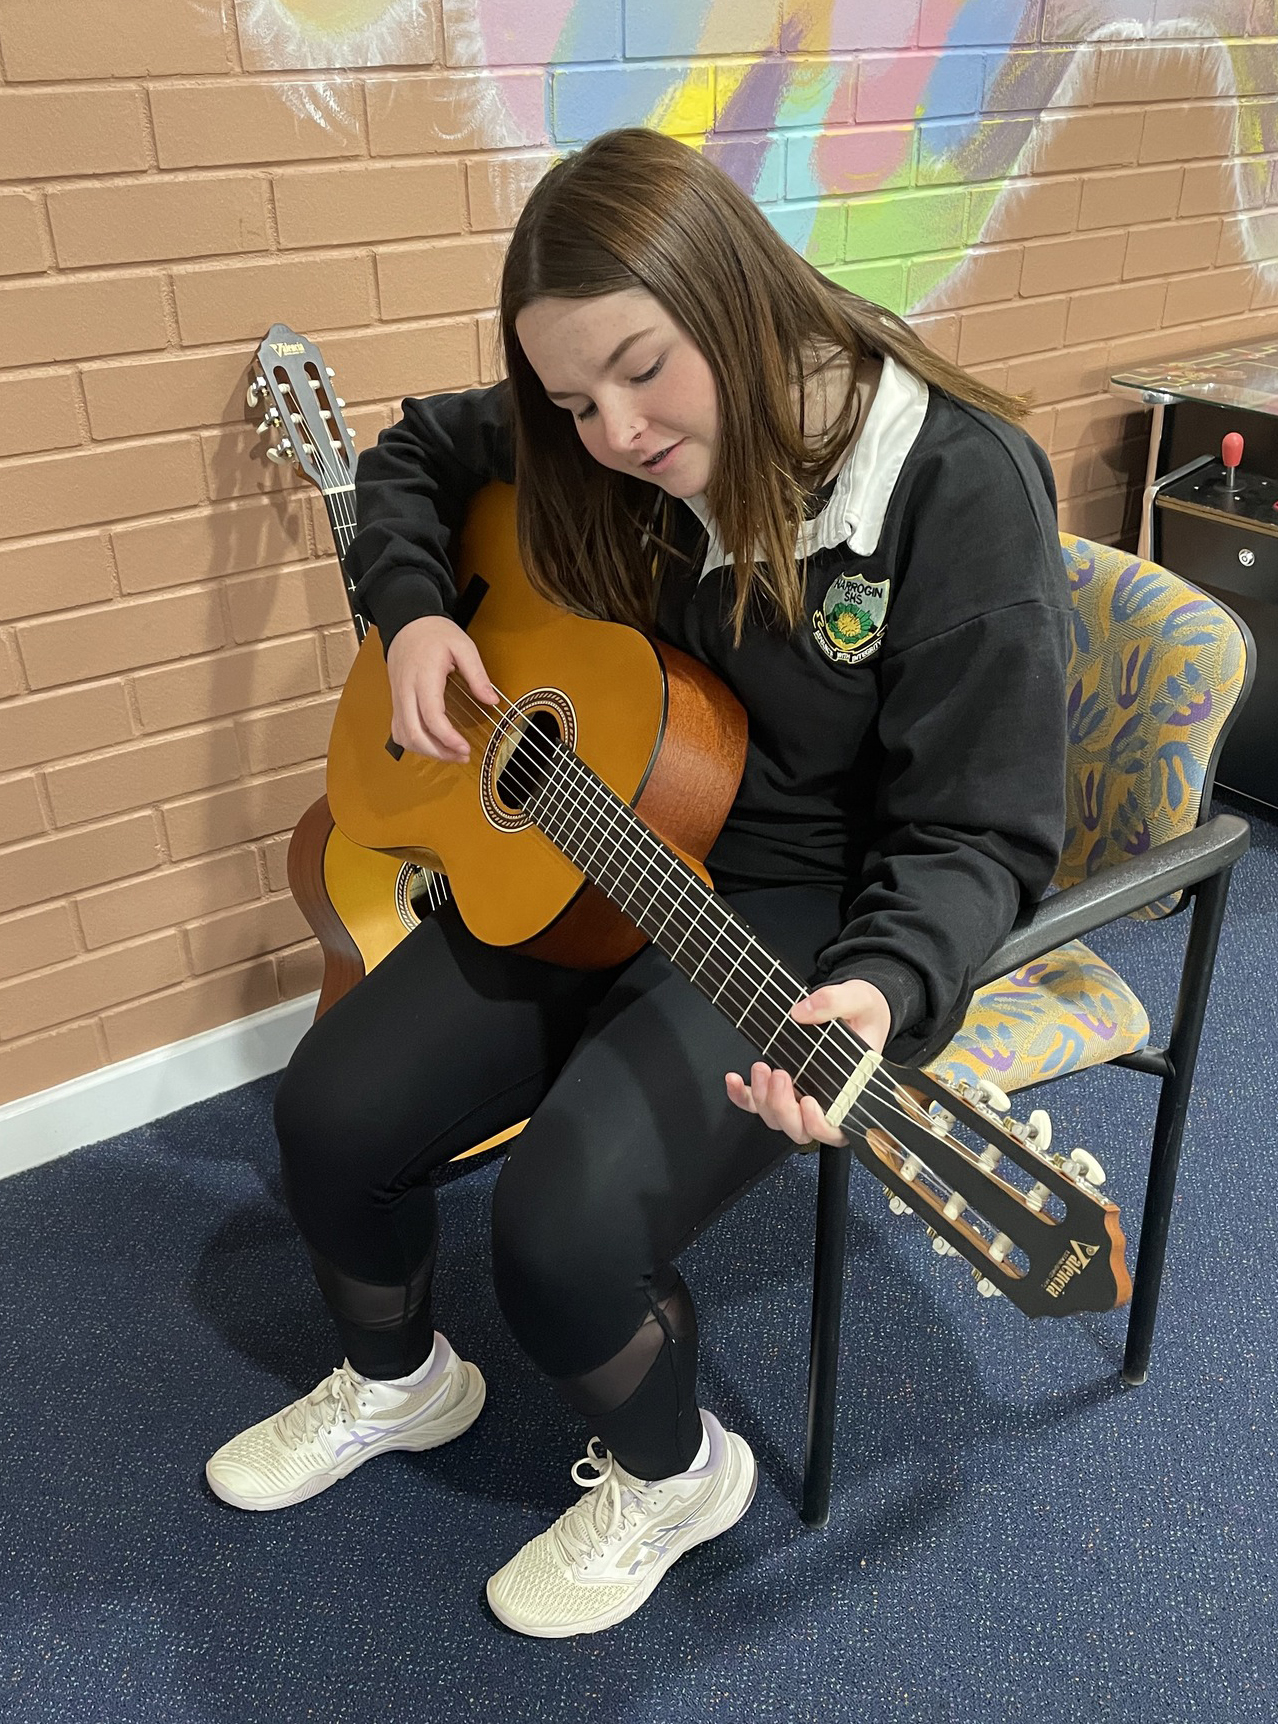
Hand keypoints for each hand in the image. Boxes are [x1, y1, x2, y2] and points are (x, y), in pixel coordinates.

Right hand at [385, 615, 496, 762]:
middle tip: (460, 756)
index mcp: (424, 677)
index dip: (447, 737)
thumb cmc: (433, 633)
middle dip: (437, 752)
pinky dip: (414, 743)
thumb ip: (478, 674)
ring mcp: (398, 698)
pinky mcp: (396, 701)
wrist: (407, 623)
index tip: (464, 747)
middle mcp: (406, 691)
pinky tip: (433, 745)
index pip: (431, 716)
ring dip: (426, 751)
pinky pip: (399, 730)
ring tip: (450, 753)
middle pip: (413, 733)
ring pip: (404, 735)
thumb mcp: (463, 646)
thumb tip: (491, 700)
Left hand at [724, 979, 891, 1145]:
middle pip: (800, 1130)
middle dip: (784, 1107)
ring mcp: (800, 1096)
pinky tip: (733, 1079)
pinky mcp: (780, 1087)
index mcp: (853, 1091)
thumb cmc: (863, 1012)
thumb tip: (802, 1012)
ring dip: (764, 1099)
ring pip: (777, 1120)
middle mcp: (826, 1100)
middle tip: (781, 1075)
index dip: (820, 1125)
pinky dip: (741, 1096)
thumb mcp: (857, 998)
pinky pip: (756, 1103)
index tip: (808, 1102)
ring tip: (761, 1067)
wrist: (854, 1008)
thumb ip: (834, 1002)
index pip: (837, 1130)